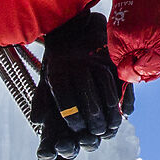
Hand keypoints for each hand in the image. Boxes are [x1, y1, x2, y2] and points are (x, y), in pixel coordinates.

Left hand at [31, 10, 123, 159]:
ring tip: (111, 125)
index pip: (66, 100)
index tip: (78, 128)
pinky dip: (123, 98)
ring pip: (107, 89)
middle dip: (94, 120)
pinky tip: (122, 111)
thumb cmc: (59, 58)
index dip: (73, 119)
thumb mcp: (46, 75)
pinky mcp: (112, 58)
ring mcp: (97, 60)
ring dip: (111, 112)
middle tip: (97, 133)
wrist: (76, 26)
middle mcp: (78, 65)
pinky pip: (120, 80)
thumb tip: (37, 121)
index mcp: (58, 71)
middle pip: (88, 97)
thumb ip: (42, 99)